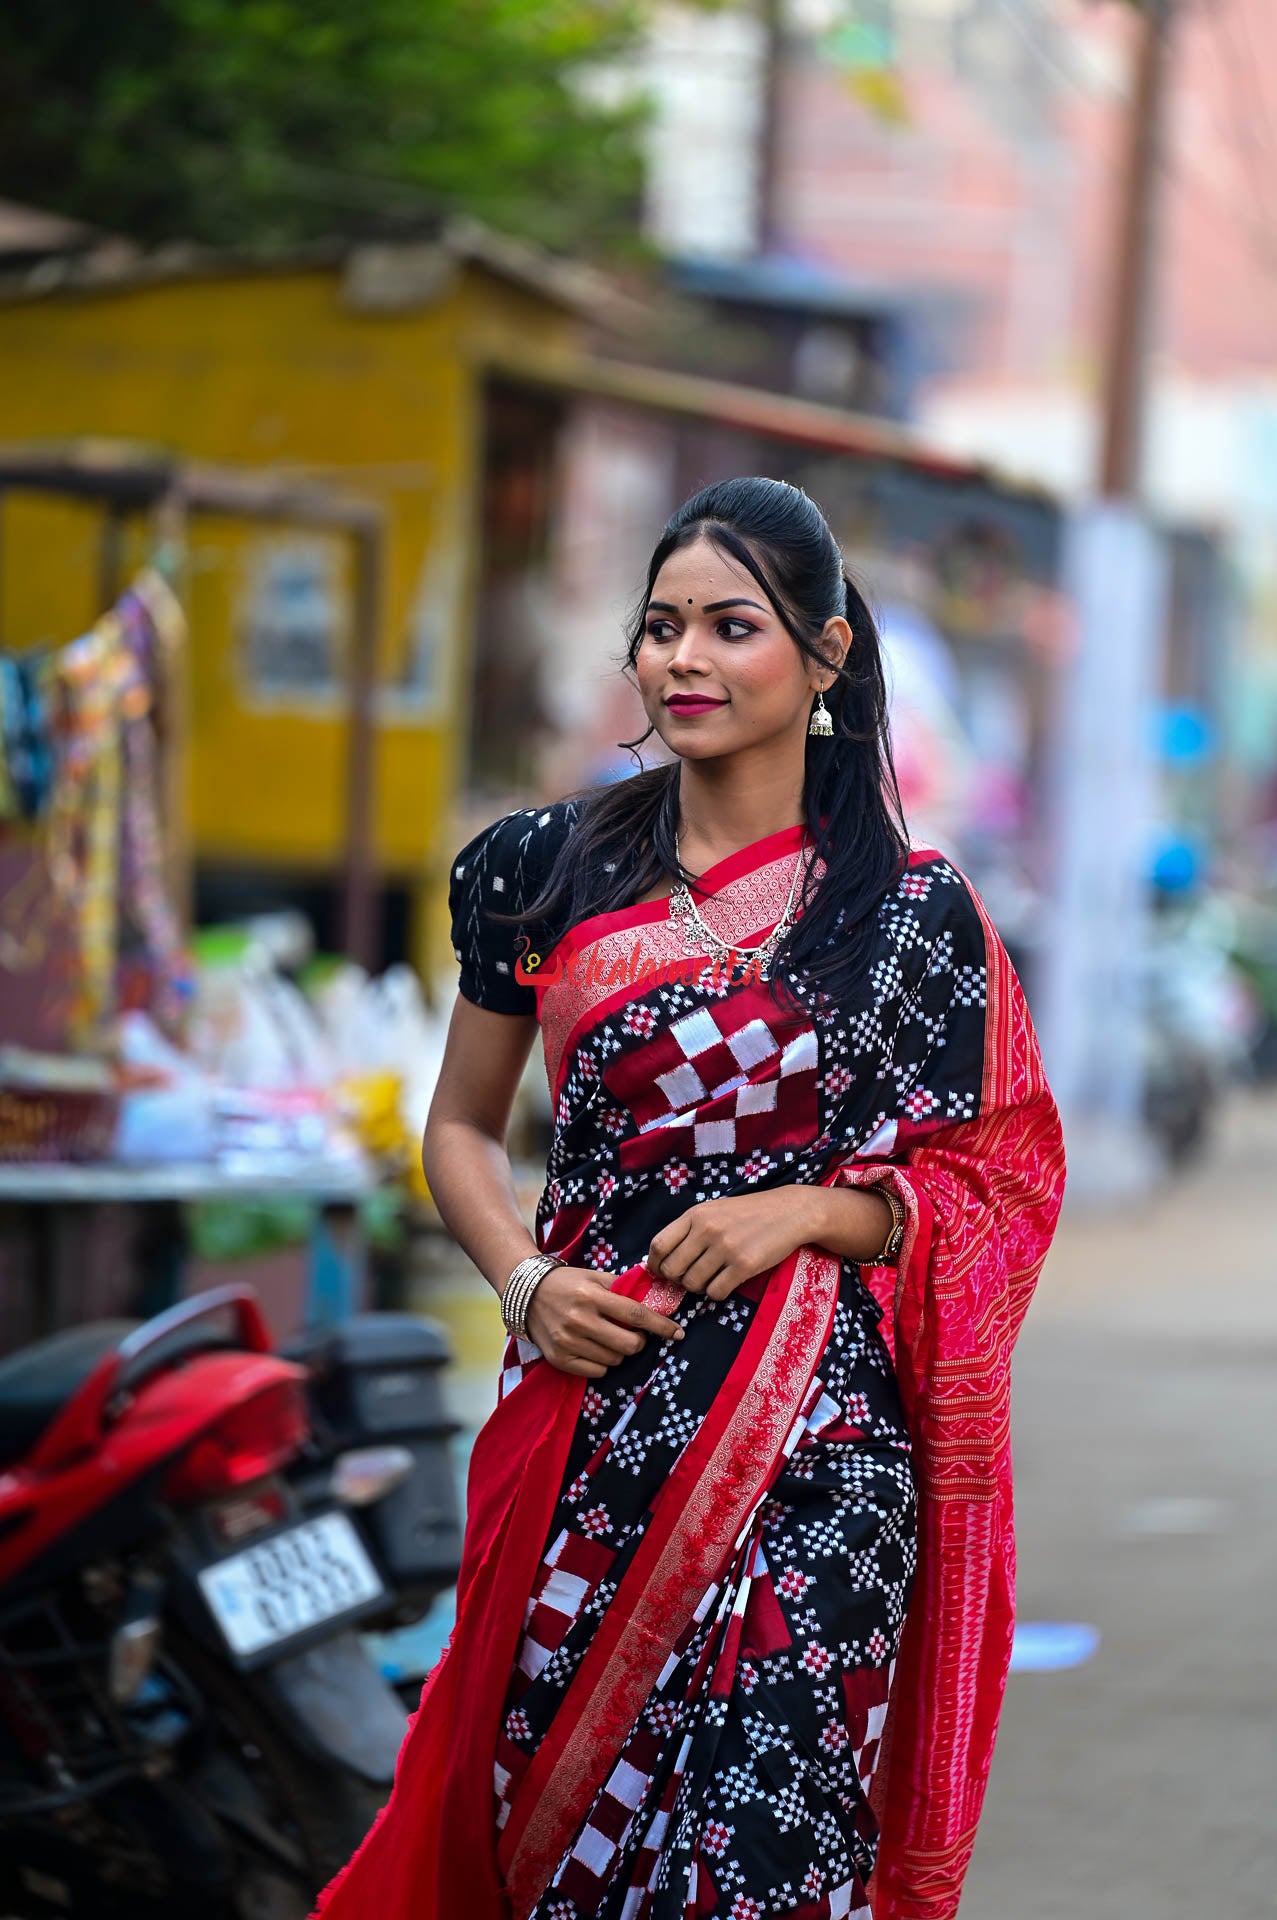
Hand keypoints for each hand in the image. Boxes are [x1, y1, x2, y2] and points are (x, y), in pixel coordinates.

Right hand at [524, 1265, 684, 1377]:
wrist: (526, 1294)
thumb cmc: (567, 1283)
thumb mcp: (594, 1276)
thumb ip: (623, 1286)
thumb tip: (657, 1295)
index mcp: (592, 1296)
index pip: (636, 1315)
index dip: (661, 1326)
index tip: (678, 1332)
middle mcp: (580, 1320)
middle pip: (629, 1344)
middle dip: (639, 1341)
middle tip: (634, 1334)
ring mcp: (568, 1342)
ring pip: (614, 1360)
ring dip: (620, 1352)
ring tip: (609, 1338)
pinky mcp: (559, 1359)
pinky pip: (597, 1371)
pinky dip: (603, 1363)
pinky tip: (595, 1348)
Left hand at [644, 1188, 830, 1302]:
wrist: (789, 1212)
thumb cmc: (748, 1213)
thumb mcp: (714, 1210)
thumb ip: (689, 1230)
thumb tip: (660, 1258)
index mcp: (696, 1214)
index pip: (658, 1245)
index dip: (654, 1264)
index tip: (659, 1272)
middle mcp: (707, 1230)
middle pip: (672, 1269)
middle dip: (677, 1280)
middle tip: (690, 1277)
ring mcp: (725, 1248)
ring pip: (692, 1284)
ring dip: (699, 1287)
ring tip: (712, 1277)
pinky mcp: (744, 1265)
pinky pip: (715, 1293)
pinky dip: (717, 1293)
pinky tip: (726, 1282)